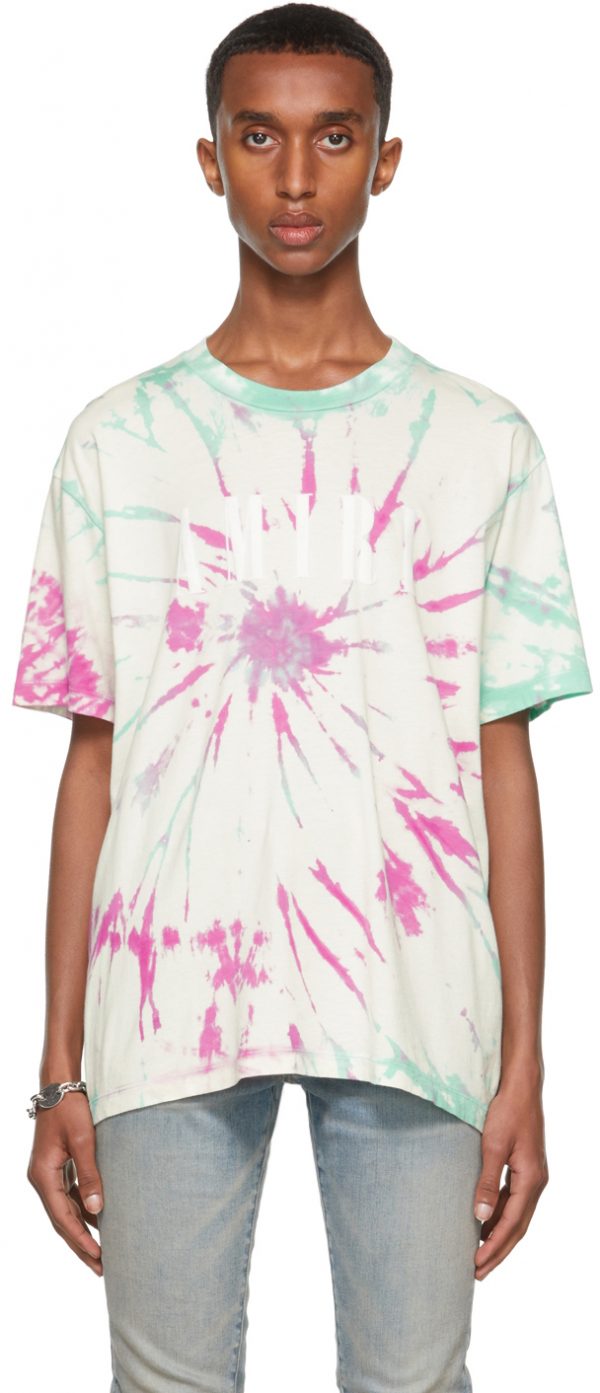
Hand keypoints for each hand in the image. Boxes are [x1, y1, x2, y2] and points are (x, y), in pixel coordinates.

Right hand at [27, 1092, 103, 1275]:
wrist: (59, 1085)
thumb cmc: (70, 1110)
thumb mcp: (83, 1142)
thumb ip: (90, 1175)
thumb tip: (97, 1210)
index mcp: (43, 1177)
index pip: (63, 1218)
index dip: (81, 1240)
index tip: (98, 1258)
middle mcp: (41, 1179)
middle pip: (61, 1220)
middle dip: (80, 1244)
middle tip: (101, 1268)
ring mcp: (48, 1174)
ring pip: (65, 1210)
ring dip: (82, 1230)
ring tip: (102, 1251)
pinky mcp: (57, 1167)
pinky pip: (69, 1196)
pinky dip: (82, 1210)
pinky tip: (98, 1220)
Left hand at [473, 1072, 548, 1279]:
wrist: (522, 1086)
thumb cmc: (507, 1111)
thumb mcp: (493, 1146)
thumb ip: (487, 1182)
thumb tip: (480, 1218)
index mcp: (531, 1180)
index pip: (512, 1224)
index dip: (494, 1247)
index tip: (476, 1264)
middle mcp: (537, 1182)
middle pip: (518, 1227)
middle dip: (498, 1251)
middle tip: (478, 1272)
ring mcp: (533, 1176)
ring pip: (517, 1216)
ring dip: (500, 1236)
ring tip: (479, 1255)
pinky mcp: (527, 1168)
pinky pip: (514, 1201)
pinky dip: (501, 1216)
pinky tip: (485, 1223)